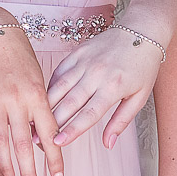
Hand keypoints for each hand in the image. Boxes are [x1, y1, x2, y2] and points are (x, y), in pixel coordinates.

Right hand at [0, 29, 64, 175]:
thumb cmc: (20, 60)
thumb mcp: (38, 83)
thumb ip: (40, 113)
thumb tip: (45, 143)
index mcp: (39, 97)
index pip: (51, 135)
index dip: (54, 161)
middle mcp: (20, 99)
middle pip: (25, 143)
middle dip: (30, 174)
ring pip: (1, 135)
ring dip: (5, 164)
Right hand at [46, 24, 164, 148]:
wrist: (141, 31)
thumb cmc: (143, 66)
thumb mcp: (140, 97)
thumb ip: (121, 121)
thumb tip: (108, 144)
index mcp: (114, 87)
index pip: (89, 114)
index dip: (72, 130)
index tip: (58, 143)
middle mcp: (96, 74)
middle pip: (69, 102)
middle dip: (52, 122)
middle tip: (37, 138)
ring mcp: (85, 61)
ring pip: (60, 86)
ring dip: (46, 105)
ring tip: (33, 120)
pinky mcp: (78, 51)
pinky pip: (60, 70)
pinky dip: (50, 84)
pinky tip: (43, 98)